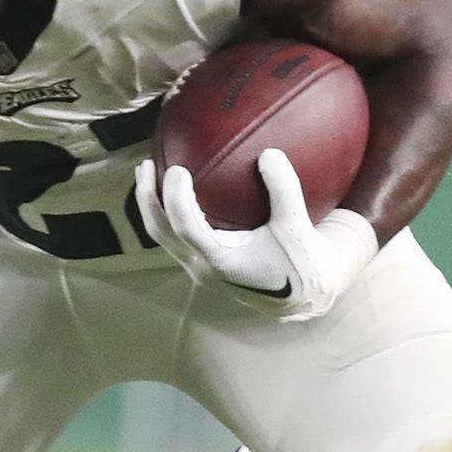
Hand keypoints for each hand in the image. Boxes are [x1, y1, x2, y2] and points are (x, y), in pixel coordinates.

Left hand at [133, 150, 377, 321]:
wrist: (306, 297)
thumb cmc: (303, 264)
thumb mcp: (298, 228)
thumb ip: (285, 191)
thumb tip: (269, 154)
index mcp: (220, 263)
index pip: (185, 227)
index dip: (175, 197)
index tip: (177, 169)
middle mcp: (203, 268)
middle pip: (160, 232)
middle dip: (147, 198)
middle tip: (146, 165)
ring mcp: (200, 268)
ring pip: (164, 237)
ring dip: (152, 205)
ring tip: (148, 173)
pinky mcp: (205, 264)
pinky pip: (176, 237)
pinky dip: (169, 212)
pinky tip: (175, 191)